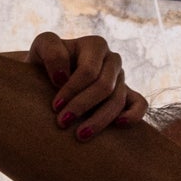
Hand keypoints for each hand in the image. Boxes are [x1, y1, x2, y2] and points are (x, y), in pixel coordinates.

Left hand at [26, 30, 148, 139]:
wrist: (46, 78)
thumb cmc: (43, 63)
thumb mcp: (41, 47)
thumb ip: (51, 50)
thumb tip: (63, 76)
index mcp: (95, 45)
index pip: (89, 71)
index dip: (72, 90)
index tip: (54, 106)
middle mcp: (112, 60)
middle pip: (105, 87)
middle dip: (83, 106)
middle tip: (62, 122)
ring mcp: (121, 78)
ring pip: (118, 100)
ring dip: (99, 119)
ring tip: (80, 135)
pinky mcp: (128, 94)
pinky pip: (140, 104)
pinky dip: (133, 115)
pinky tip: (119, 124)